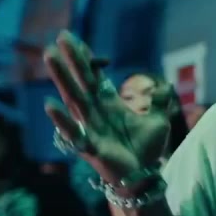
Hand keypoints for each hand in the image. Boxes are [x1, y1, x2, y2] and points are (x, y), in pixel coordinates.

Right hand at [44, 31, 171, 185]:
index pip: (94, 77)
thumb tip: (165, 85)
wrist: (143, 178)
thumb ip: (158, 102)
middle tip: (58, 38)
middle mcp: (96, 113)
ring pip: (74, 99)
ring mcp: (90, 128)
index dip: (84, 59)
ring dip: (62, 78)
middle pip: (81, 82)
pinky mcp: (91, 148)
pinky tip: (51, 105)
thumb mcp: (158, 121)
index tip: (72, 39)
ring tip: (50, 58)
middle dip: (70, 60)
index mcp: (110, 104)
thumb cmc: (145, 150)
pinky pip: (74, 132)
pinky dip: (62, 120)